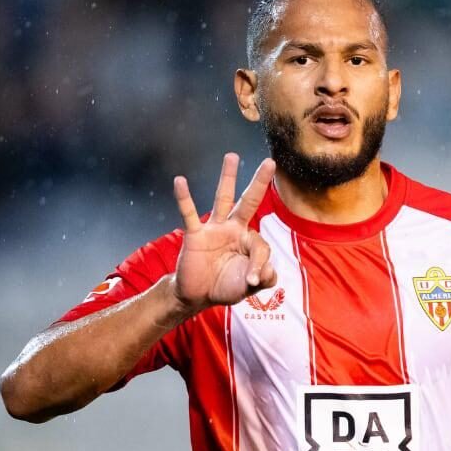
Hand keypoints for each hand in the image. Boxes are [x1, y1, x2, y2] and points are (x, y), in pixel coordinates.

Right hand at [171, 153, 276, 313]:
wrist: (198, 295)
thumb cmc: (225, 287)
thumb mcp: (248, 286)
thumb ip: (263, 279)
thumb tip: (270, 271)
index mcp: (248, 240)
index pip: (261, 245)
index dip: (259, 263)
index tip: (253, 280)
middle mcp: (233, 229)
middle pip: (249, 201)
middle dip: (259, 183)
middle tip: (270, 162)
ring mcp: (214, 229)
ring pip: (223, 199)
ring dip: (227, 178)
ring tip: (232, 156)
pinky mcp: (195, 235)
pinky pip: (189, 214)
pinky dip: (184, 198)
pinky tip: (180, 181)